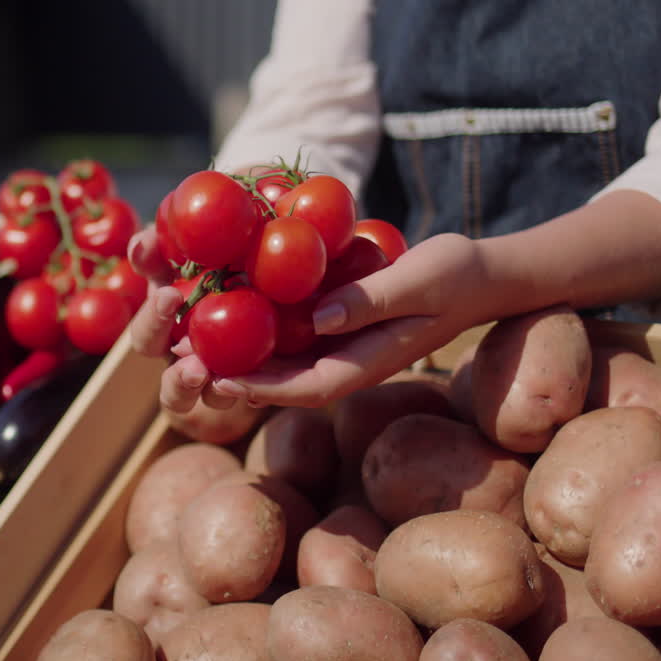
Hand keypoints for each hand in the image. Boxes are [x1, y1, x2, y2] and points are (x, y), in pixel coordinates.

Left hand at [134, 230, 491, 411]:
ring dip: (234, 348)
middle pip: (279, 379)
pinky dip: (256, 318)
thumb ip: (371, 301)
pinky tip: (222, 297)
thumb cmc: (454, 276)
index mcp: (363, 364)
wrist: (477, 272)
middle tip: (183, 359)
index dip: (260, 388)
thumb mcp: (418, 282)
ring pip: (277, 354)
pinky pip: (287, 325)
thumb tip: (319, 319)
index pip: (304, 388)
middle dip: (231, 373)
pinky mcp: (332, 319)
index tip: (219, 378)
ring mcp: (336, 342)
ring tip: (187, 334)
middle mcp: (342, 360)